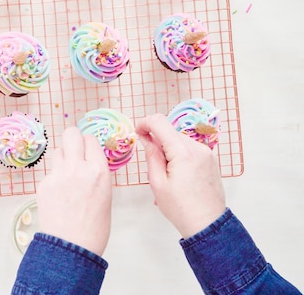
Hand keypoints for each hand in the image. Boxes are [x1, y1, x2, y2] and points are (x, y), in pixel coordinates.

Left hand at [36, 127, 111, 255]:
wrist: (71, 247)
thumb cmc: (94, 227)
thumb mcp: (105, 195)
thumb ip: (96, 173)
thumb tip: (88, 161)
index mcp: (98, 171)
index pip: (90, 139)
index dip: (88, 145)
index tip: (88, 151)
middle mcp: (77, 168)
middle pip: (71, 133)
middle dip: (73, 139)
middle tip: (75, 150)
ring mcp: (58, 175)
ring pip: (58, 150)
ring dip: (63, 158)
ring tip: (67, 175)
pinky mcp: (44, 184)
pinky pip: (50, 171)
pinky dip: (54, 177)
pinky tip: (59, 193)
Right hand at [135, 114, 225, 238]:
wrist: (207, 224)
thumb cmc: (181, 208)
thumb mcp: (157, 183)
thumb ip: (151, 156)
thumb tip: (146, 139)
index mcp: (183, 152)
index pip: (160, 122)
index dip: (144, 123)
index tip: (137, 132)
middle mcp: (198, 148)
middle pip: (169, 132)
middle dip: (157, 142)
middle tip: (152, 164)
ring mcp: (206, 153)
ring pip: (179, 140)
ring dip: (168, 150)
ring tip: (165, 175)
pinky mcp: (210, 159)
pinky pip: (189, 149)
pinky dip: (178, 155)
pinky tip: (176, 175)